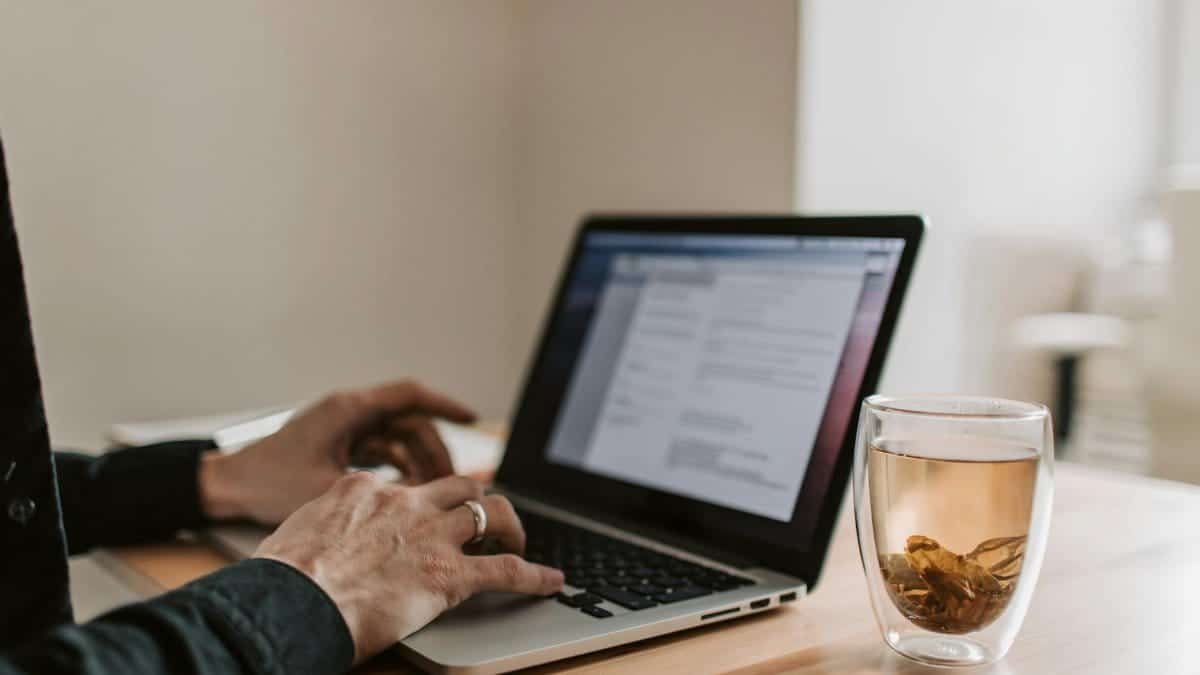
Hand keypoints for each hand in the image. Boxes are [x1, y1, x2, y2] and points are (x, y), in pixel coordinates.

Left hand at [199, 379, 475, 523]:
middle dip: (435, 449)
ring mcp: (344, 426)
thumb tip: (424, 495)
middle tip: (453, 481)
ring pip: (398, 436)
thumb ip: (381, 489)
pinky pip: (382, 447)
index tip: (472, 418)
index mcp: (349, 409)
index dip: (445, 405)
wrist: (227, 486)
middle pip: (409, 420)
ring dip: (418, 461)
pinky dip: (398, 466)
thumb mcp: (330, 487)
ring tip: (432, 491)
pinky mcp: (339, 442)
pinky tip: (408, 491)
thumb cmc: (268, 483)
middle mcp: (350, 411)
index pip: (410, 395)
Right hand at [255, 473, 563, 663]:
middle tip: (484, 519)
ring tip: (520, 540)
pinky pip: (506, 570)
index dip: (424, 502)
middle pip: (460, 486)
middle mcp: (404, 504)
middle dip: (477, 499)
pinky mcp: (449, 575)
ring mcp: (430, 536)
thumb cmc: (280, 580)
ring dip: (511, 526)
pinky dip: (535, 576)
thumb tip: (323, 538)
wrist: (289, 604)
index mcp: (363, 490)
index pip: (406, 486)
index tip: (428, 512)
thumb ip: (324, 526)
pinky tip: (552, 582)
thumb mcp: (296, 533)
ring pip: (491, 512)